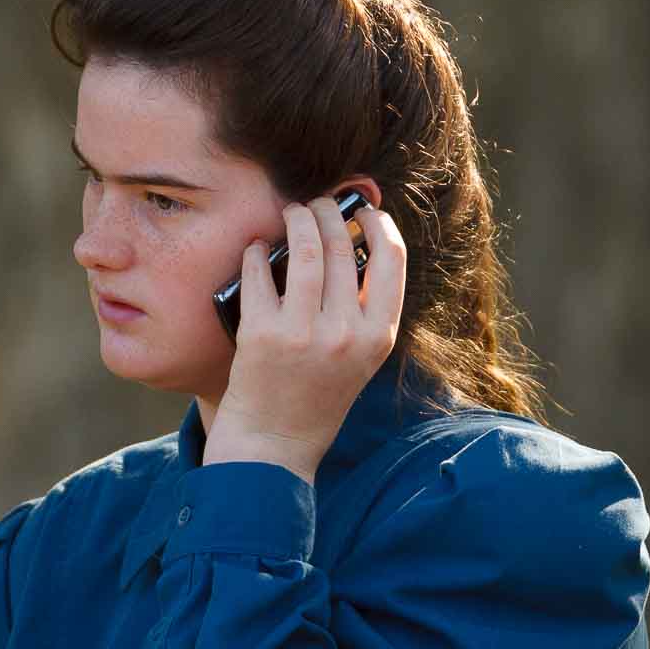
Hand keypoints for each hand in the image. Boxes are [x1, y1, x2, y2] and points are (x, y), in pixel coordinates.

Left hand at [203, 196, 407, 482]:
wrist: (274, 444)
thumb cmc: (316, 395)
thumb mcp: (359, 358)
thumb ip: (363, 309)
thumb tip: (354, 241)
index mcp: (377, 337)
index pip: (392, 260)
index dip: (379, 225)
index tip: (365, 211)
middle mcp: (345, 333)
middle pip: (343, 245)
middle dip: (330, 211)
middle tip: (318, 204)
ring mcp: (303, 333)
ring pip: (306, 248)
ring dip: (297, 218)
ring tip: (292, 212)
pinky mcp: (261, 333)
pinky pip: (260, 271)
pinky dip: (257, 251)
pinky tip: (257, 248)